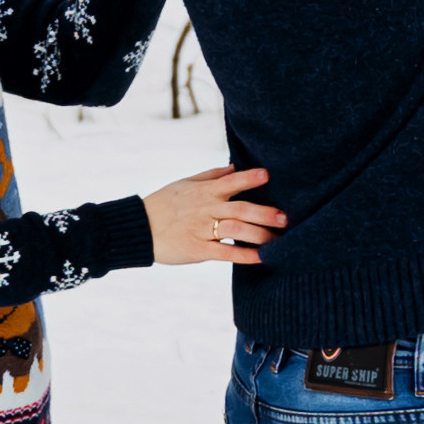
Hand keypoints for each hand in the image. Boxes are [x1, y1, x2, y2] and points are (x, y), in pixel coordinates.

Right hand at [144, 161, 283, 263]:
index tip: (268, 175)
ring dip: (260, 235)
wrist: (138, 228)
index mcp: (204, 191)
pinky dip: (244, 255)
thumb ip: (211, 175)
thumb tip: (234, 166)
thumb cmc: (163, 203)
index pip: (232, 181)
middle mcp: (206, 209)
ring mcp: (202, 230)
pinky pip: (225, 253)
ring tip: (279, 239)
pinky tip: (261, 258)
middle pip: (241, 209)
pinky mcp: (197, 250)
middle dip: (265, 213)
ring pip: (236, 230)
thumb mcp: (184, 183)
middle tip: (285, 217)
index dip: (250, 178)